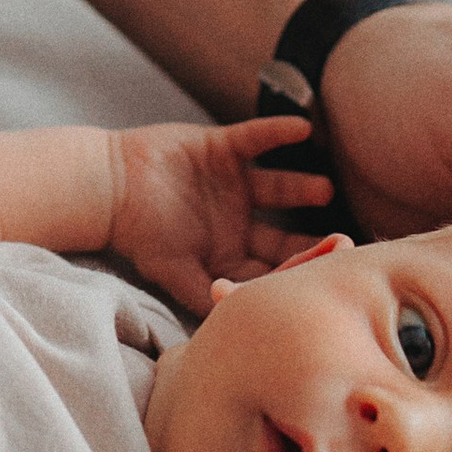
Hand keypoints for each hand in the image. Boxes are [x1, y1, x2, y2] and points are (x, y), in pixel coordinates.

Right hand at [105, 114, 329, 312]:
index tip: (330, 274)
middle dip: (312, 237)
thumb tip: (237, 322)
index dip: (300, 271)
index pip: (272, 267)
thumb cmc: (139, 234)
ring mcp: (231, 184)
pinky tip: (303, 129)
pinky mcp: (221, 148)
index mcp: (229, 253)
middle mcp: (236, 221)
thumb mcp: (173, 272)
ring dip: (301, 187)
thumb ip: (205, 295)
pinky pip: (257, 138)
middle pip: (284, 234)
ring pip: (278, 187)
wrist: (108, 186)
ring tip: (324, 189)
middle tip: (342, 238)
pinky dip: (279, 133)